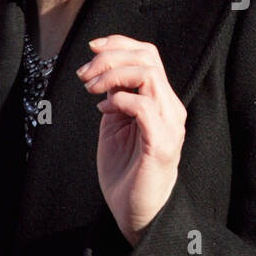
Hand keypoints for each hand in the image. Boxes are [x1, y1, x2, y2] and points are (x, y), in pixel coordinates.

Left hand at [77, 35, 185, 245]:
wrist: (136, 212)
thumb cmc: (125, 171)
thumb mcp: (115, 124)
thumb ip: (115, 97)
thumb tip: (104, 73)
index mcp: (161, 101)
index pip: (148, 55)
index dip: (119, 43)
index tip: (92, 47)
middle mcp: (170, 107)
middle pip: (148, 57)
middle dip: (110, 57)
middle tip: (84, 74)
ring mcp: (169, 124)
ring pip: (147, 75)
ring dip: (112, 75)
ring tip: (91, 88)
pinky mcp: (161, 142)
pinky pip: (142, 106)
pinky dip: (118, 100)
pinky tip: (103, 109)